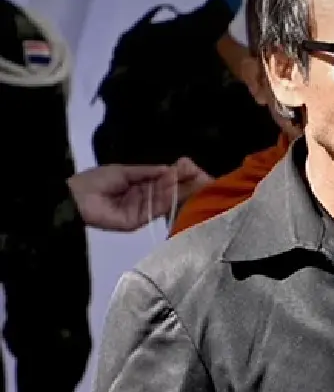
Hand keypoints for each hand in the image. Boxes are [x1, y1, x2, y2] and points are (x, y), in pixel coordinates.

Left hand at [67, 160, 208, 230]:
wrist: (78, 197)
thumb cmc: (97, 180)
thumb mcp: (123, 171)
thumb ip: (146, 172)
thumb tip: (169, 168)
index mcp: (137, 185)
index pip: (159, 182)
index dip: (173, 176)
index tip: (189, 170)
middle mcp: (141, 198)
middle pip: (163, 192)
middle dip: (178, 185)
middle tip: (197, 178)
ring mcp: (140, 211)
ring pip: (160, 202)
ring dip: (174, 193)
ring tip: (189, 184)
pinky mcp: (136, 222)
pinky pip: (151, 212)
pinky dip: (164, 203)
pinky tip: (174, 193)